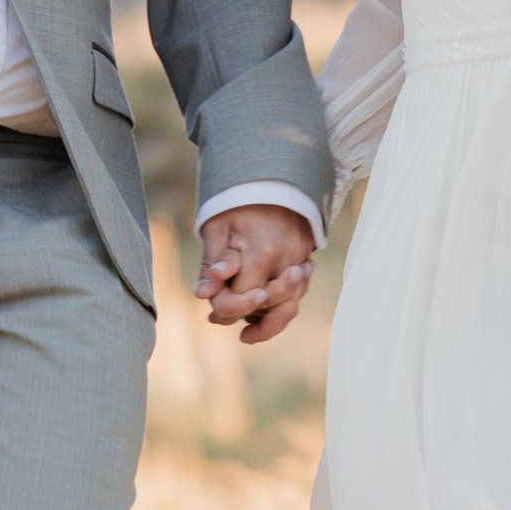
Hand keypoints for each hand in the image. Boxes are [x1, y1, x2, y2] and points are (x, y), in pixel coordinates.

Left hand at [196, 205, 314, 345]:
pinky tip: (266, 310)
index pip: (244, 297)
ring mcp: (301, 259)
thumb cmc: (239, 200)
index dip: (225, 308)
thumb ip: (212, 262)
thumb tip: (203, 295)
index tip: (209, 310)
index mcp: (262, 252)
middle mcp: (287, 260)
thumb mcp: (217, 226)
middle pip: (272, 307)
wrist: (273, 175)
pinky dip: (284, 304)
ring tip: (248, 333)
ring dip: (270, 322)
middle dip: (246, 318)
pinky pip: (299, 291)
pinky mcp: (306, 257)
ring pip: (291, 304)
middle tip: (219, 321)